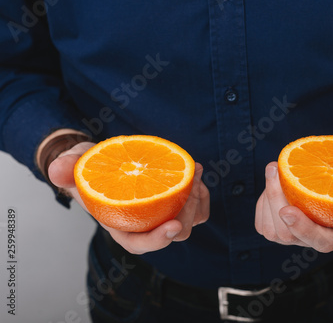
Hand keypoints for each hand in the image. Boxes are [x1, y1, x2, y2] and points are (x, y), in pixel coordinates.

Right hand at [48, 142, 209, 254]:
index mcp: (123, 226)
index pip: (140, 243)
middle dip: (188, 212)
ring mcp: (165, 215)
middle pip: (176, 233)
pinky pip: (198, 207)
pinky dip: (201, 193)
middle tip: (189, 183)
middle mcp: (147, 225)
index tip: (173, 226)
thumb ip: (65, 170)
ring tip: (195, 172)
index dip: (158, 240)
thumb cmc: (92, 172)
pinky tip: (195, 171)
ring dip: (198, 200)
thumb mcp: (76, 168)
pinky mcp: (178, 203)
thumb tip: (56, 171)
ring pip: (192, 220)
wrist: (108, 164)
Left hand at [255, 158, 332, 252]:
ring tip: (273, 171)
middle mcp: (321, 234)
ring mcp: (301, 229)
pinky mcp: (286, 221)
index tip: (288, 209)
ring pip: (273, 231)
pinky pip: (265, 224)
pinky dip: (263, 205)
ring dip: (267, 202)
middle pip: (289, 236)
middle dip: (275, 204)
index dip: (303, 230)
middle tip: (274, 170)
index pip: (322, 242)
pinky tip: (270, 183)